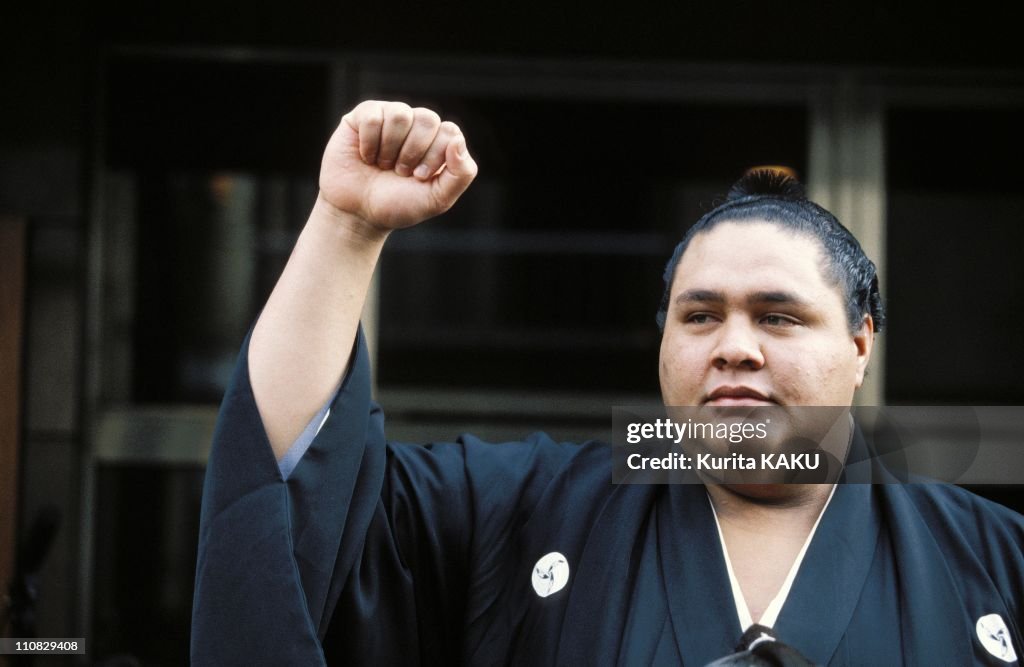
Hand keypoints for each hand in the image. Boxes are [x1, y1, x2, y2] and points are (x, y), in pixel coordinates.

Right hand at [317, 100, 477, 234]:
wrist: (358, 214)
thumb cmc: (398, 205)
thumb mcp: (437, 199)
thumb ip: (461, 174)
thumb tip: (458, 141)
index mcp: (437, 142)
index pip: (450, 131)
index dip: (435, 155)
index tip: (419, 177)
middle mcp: (415, 125)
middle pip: (428, 119)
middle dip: (414, 151)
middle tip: (400, 172)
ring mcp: (389, 117)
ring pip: (400, 114)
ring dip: (390, 148)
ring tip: (383, 164)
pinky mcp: (363, 116)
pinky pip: (373, 116)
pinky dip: (369, 142)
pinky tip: (366, 156)